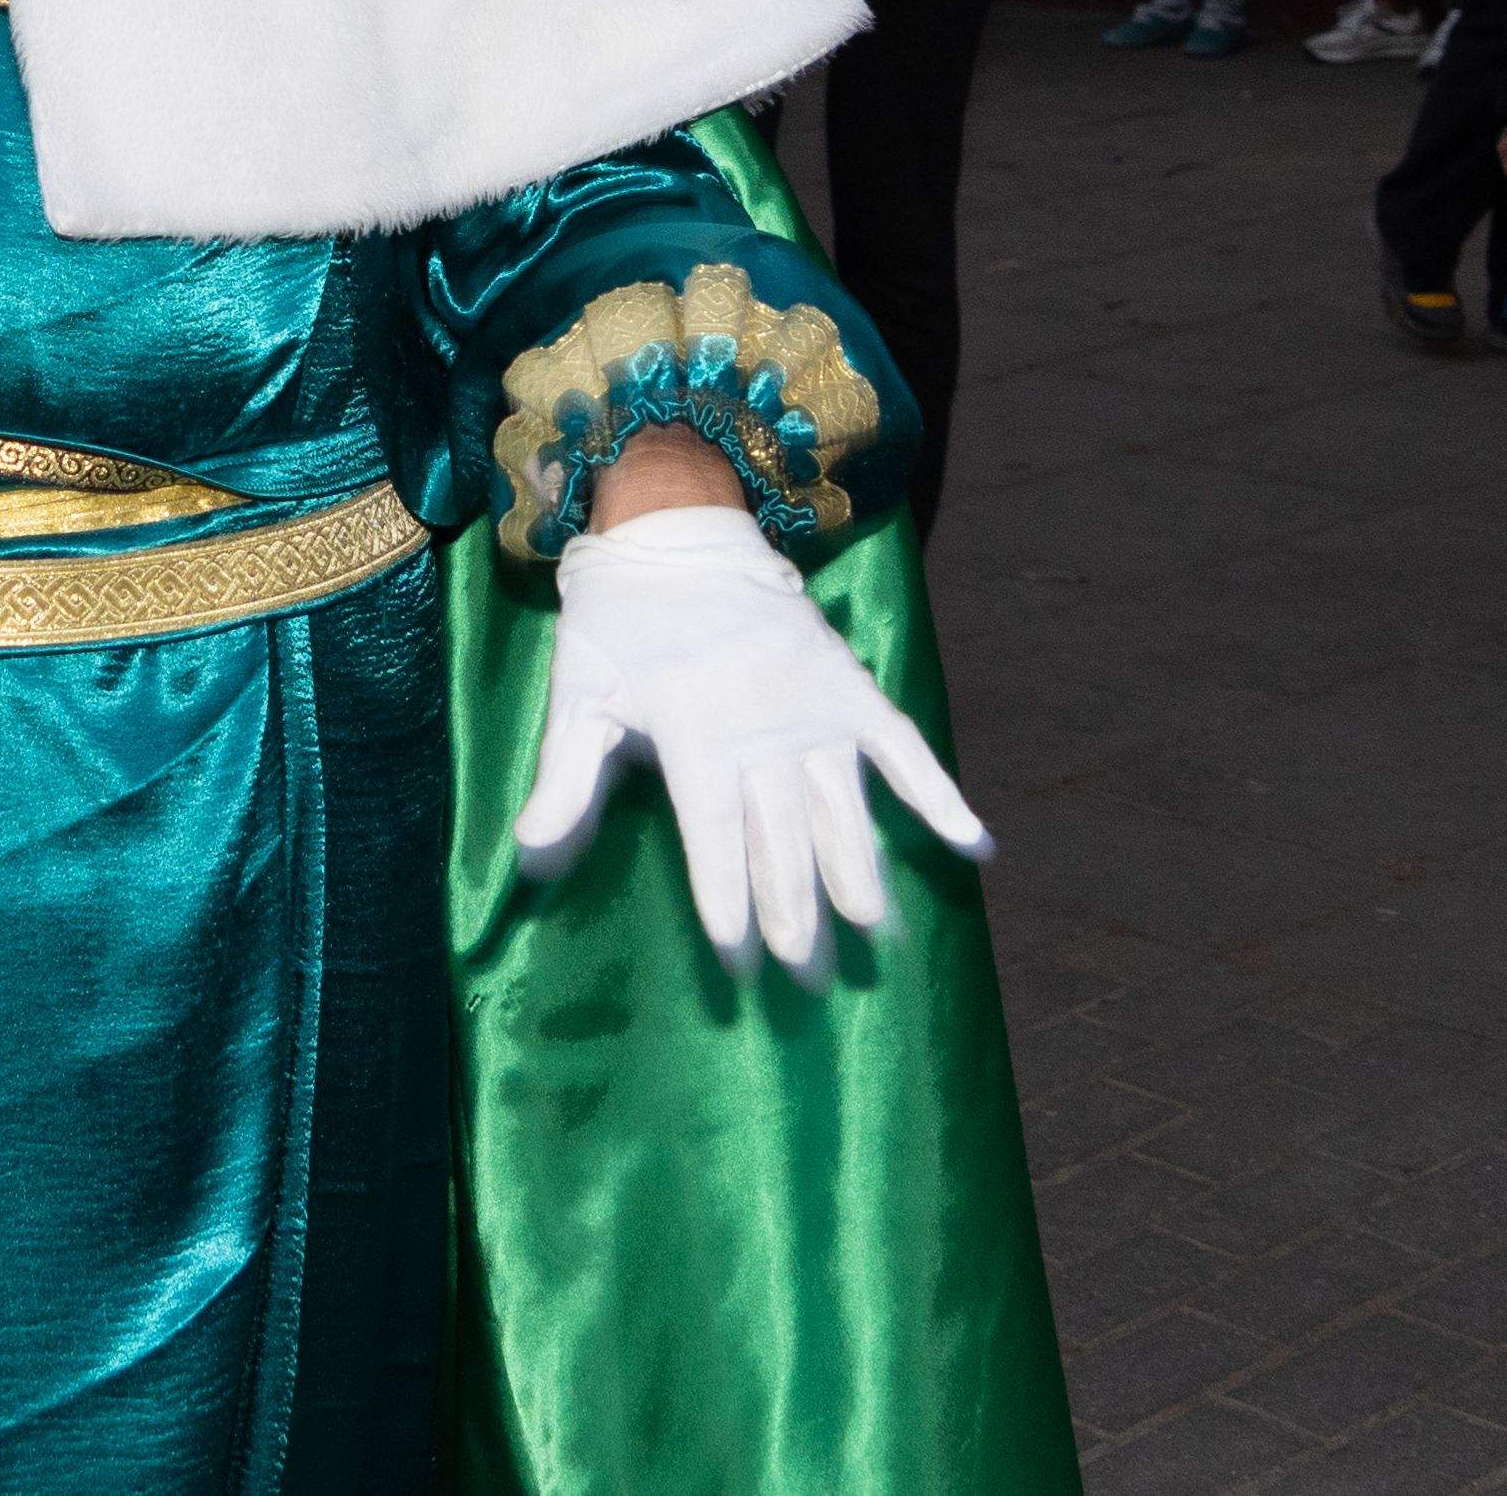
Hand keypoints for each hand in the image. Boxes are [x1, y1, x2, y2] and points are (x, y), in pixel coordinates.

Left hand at [514, 502, 988, 975]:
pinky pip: (903, 747)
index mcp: (694, 735)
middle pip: (782, 837)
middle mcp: (762, 730)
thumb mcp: (579, 695)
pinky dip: (939, 794)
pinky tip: (975, 843)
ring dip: (857, 870)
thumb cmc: (618, 623)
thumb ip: (565, 779)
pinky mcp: (850, 686)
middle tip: (806, 974)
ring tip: (873, 929)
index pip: (716, 835)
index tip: (735, 955)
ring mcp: (814, 709)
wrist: (675, 532)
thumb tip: (531, 860)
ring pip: (841, 807)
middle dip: (793, 908)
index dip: (725, 896)